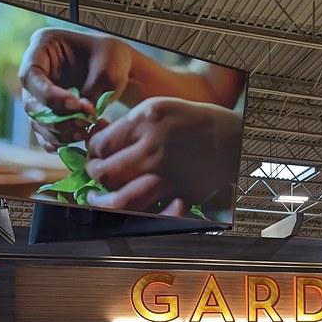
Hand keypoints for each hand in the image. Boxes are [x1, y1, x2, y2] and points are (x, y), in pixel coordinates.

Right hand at [18, 28, 130, 150]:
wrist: (118, 69)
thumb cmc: (113, 60)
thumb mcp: (107, 70)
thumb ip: (91, 93)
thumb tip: (78, 119)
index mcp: (44, 46)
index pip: (31, 74)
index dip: (49, 95)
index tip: (76, 105)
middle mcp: (36, 70)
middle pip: (31, 102)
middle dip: (58, 118)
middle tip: (84, 123)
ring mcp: (39, 93)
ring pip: (37, 121)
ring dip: (60, 133)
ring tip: (86, 132)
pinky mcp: (47, 112)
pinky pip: (44, 133)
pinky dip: (58, 142)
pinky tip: (74, 144)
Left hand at [84, 97, 241, 211]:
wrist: (230, 138)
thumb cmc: (191, 121)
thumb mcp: (157, 107)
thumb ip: (126, 124)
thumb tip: (96, 136)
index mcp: (146, 121)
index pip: (101, 145)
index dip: (91, 151)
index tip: (95, 153)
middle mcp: (155, 149)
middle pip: (105, 174)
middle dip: (94, 176)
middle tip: (95, 174)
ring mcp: (168, 176)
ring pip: (122, 201)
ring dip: (105, 203)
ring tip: (99, 199)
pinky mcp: (181, 195)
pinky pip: (150, 214)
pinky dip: (137, 214)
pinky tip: (130, 207)